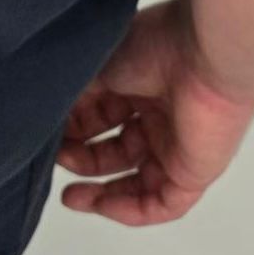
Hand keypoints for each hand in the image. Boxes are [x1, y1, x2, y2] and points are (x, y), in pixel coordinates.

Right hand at [56, 0, 253, 227]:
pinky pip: (161, 203)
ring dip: (102, 191)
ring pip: (136, 181)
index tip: (47, 135)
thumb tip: (49, 122)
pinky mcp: (193, 171)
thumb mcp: (99, 65)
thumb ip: (75, 96)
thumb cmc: (156, 45)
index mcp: (139, 82)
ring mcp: (177, 145)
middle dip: (82, 160)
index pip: (99, 116)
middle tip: (57, 160)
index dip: (72, 130)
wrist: (206, 52)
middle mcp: (158, 114)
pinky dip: (129, 210)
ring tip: (71, 196)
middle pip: (115, 150)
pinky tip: (100, 205)